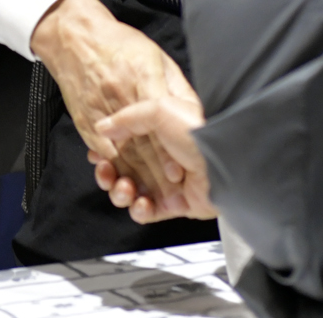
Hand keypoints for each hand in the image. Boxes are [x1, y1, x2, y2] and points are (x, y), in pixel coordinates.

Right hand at [31, 0, 193, 197]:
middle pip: (140, 142)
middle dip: (154, 174)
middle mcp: (121, 96)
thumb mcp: (158, 58)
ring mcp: (101, 109)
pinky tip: (121, 179)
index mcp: (144, 79)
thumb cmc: (120, 44)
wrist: (76, 37)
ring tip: (140, 191)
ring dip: (129, 177)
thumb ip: (177, 86)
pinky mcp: (85, 119)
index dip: (169, 151)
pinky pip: (99, 149)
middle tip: (168, 196)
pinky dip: (110, 167)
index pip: (159, 123)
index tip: (179, 174)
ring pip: (118, 151)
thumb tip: (195, 109)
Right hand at [89, 92, 215, 223]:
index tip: (97, 151)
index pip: (126, 140)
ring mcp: (168, 182)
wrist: (225, 165)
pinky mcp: (175, 205)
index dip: (107, 147)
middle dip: (109, 172)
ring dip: (120, 192)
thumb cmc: (199, 133)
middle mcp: (163, 156)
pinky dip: (139, 210)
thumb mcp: (159, 110)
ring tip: (124, 188)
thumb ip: (127, 118)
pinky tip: (140, 202)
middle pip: (124, 168)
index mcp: (160, 131)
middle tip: (106, 172)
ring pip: (132, 192)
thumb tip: (102, 127)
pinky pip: (147, 212)